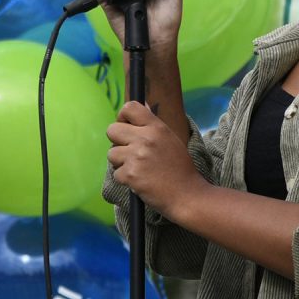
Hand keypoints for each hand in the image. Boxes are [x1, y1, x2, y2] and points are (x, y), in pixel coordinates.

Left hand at [106, 100, 207, 220]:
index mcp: (157, 127)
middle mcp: (146, 138)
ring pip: (111, 154)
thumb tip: (141, 104)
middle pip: (112, 130)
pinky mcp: (130, 175)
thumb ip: (153, 125)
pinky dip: (125, 179)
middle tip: (130, 151)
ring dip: (121, 163)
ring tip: (139, 169)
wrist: (186, 194)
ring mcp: (137, 157)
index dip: (123, 117)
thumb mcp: (170, 139)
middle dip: (117, 141)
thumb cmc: (180, 168)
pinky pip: (116, 173)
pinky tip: (141, 181)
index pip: (129, 107)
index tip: (127, 127)